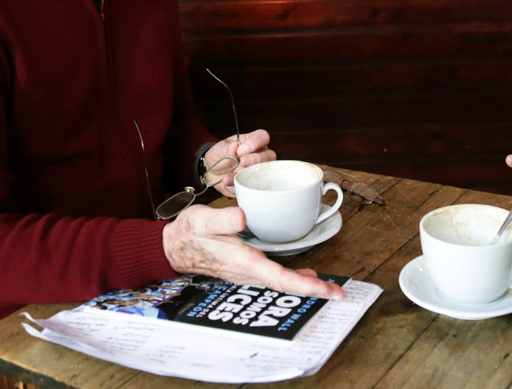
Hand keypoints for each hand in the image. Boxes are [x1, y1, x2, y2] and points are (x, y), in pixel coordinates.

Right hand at [163, 204, 345, 300]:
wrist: (172, 246)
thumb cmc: (189, 232)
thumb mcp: (203, 220)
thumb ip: (223, 218)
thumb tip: (243, 216)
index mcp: (244, 262)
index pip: (281, 278)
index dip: (307, 286)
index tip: (328, 291)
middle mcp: (249, 271)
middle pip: (286, 286)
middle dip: (314, 291)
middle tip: (339, 294)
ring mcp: (248, 272)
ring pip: (282, 283)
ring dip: (305, 286)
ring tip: (327, 288)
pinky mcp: (247, 267)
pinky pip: (275, 277)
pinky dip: (293, 278)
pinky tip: (305, 274)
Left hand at [203, 129, 274, 197]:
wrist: (212, 173)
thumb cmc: (219, 157)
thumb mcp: (219, 149)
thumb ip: (226, 148)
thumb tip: (234, 147)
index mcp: (253, 142)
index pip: (262, 137)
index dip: (255, 142)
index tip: (241, 150)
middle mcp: (260, 155)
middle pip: (269, 155)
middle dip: (256, 159)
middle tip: (243, 162)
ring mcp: (259, 171)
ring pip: (264, 173)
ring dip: (246, 176)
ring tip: (227, 178)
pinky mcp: (253, 184)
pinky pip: (251, 187)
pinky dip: (238, 187)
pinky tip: (228, 184)